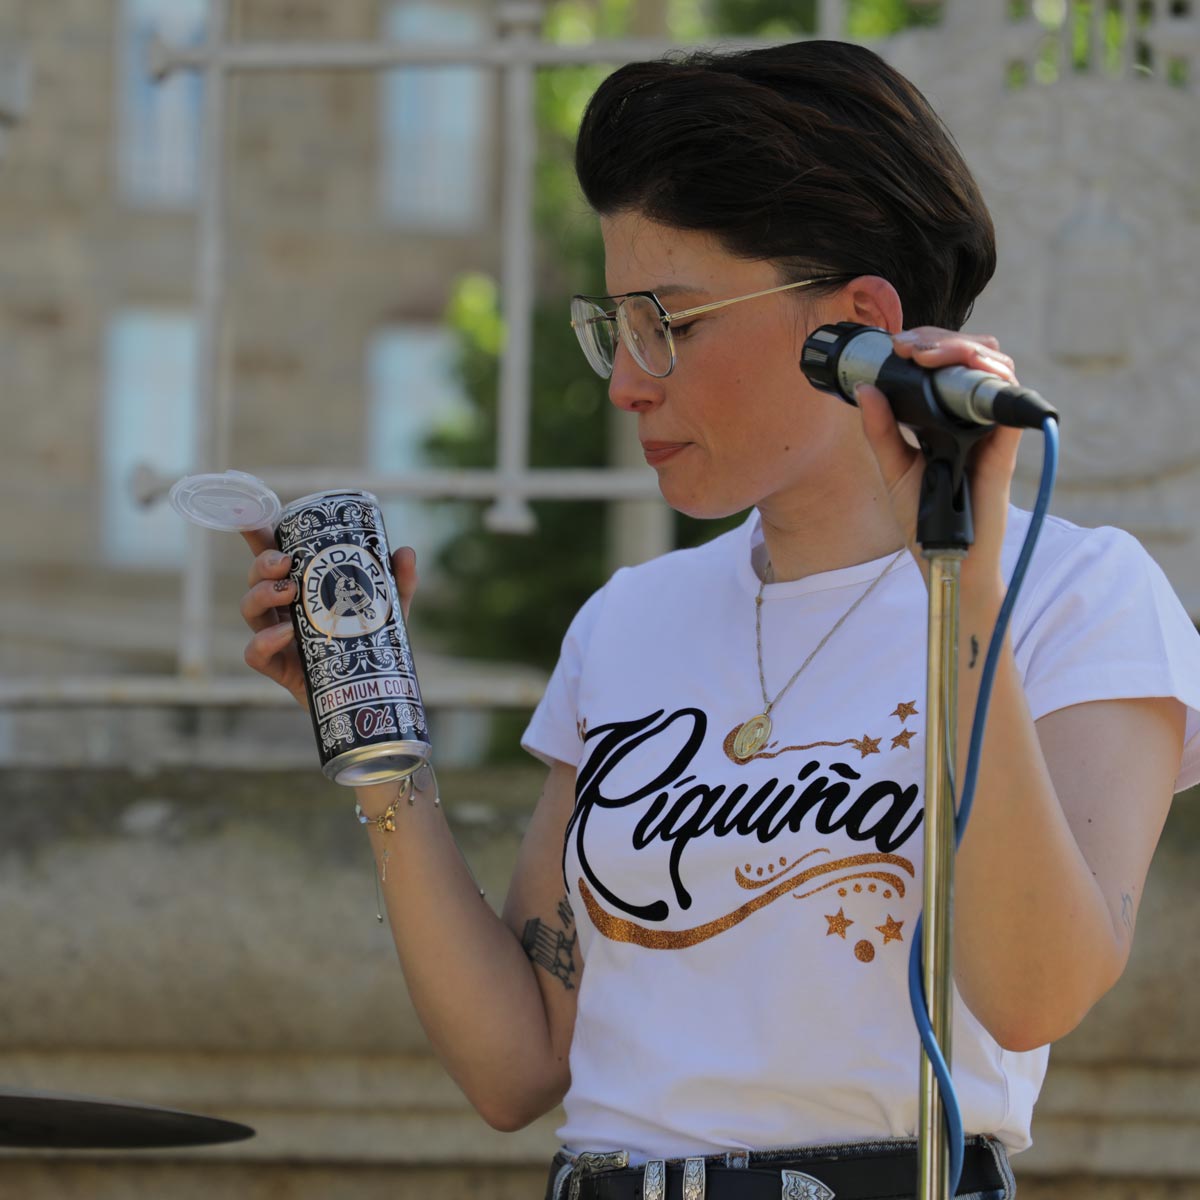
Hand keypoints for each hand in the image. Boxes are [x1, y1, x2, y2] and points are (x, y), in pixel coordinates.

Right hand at [238, 527, 419, 707]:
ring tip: (288, 591)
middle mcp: (282, 610)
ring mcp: (276, 638)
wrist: (368, 693)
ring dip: (261, 594)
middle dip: (263, 564)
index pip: (273, 556)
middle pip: (256, 578)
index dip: (258, 535)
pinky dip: (265, 641)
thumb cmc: (370, 642)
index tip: (254, 517)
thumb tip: (404, 551)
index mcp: (301, 588)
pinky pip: (254, 654)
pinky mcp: (279, 669)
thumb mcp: (388, 610)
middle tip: (286, 563)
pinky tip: (287, 632)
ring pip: (250, 610)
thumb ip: (397, 582)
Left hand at [855, 327, 1022, 605]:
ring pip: (996, 367)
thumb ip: (881, 430)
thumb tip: (864, 388)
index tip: (898, 345)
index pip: (948, 363)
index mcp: (948, 417)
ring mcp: (991, 430)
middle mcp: (973, 417)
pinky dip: (994, 377)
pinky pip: (1009, 404)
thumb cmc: (923, 518)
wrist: (945, 558)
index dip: (929, 344)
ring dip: (964, 349)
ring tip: (927, 354)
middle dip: (942, 339)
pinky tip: (970, 368)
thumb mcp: (893, 468)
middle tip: (908, 345)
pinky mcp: (1004, 448)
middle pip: (974, 355)